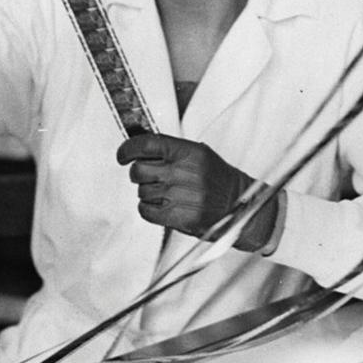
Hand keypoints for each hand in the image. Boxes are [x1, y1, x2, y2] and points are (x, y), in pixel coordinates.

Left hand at [117, 133, 278, 250]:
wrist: (240, 205)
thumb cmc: (216, 178)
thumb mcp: (199, 155)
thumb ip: (170, 150)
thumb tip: (137, 147)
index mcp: (189, 152)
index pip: (147, 144)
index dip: (128, 149)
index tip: (122, 156)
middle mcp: (184, 172)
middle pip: (138, 171)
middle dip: (139, 174)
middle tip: (149, 177)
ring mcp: (182, 196)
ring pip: (142, 192)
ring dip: (148, 193)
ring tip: (166, 193)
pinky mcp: (181, 217)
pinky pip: (146, 211)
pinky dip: (149, 209)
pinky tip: (162, 207)